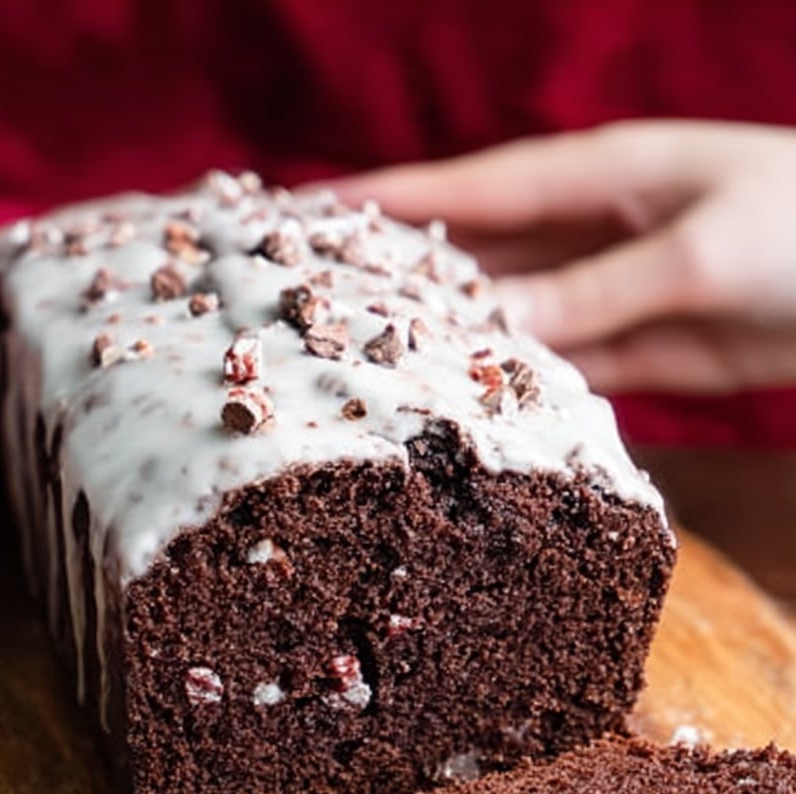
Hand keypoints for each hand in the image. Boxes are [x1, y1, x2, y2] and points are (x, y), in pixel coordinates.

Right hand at [333, 121, 795, 394]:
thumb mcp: (696, 255)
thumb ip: (591, 294)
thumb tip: (490, 327)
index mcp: (604, 175)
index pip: (475, 188)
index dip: (392, 199)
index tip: (311, 211)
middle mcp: (595, 230)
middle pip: (480, 253)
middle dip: (405, 271)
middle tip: (323, 299)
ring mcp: (614, 290)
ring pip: (513, 317)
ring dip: (456, 339)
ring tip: (376, 365)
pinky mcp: (640, 348)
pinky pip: (561, 365)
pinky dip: (519, 383)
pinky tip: (468, 403)